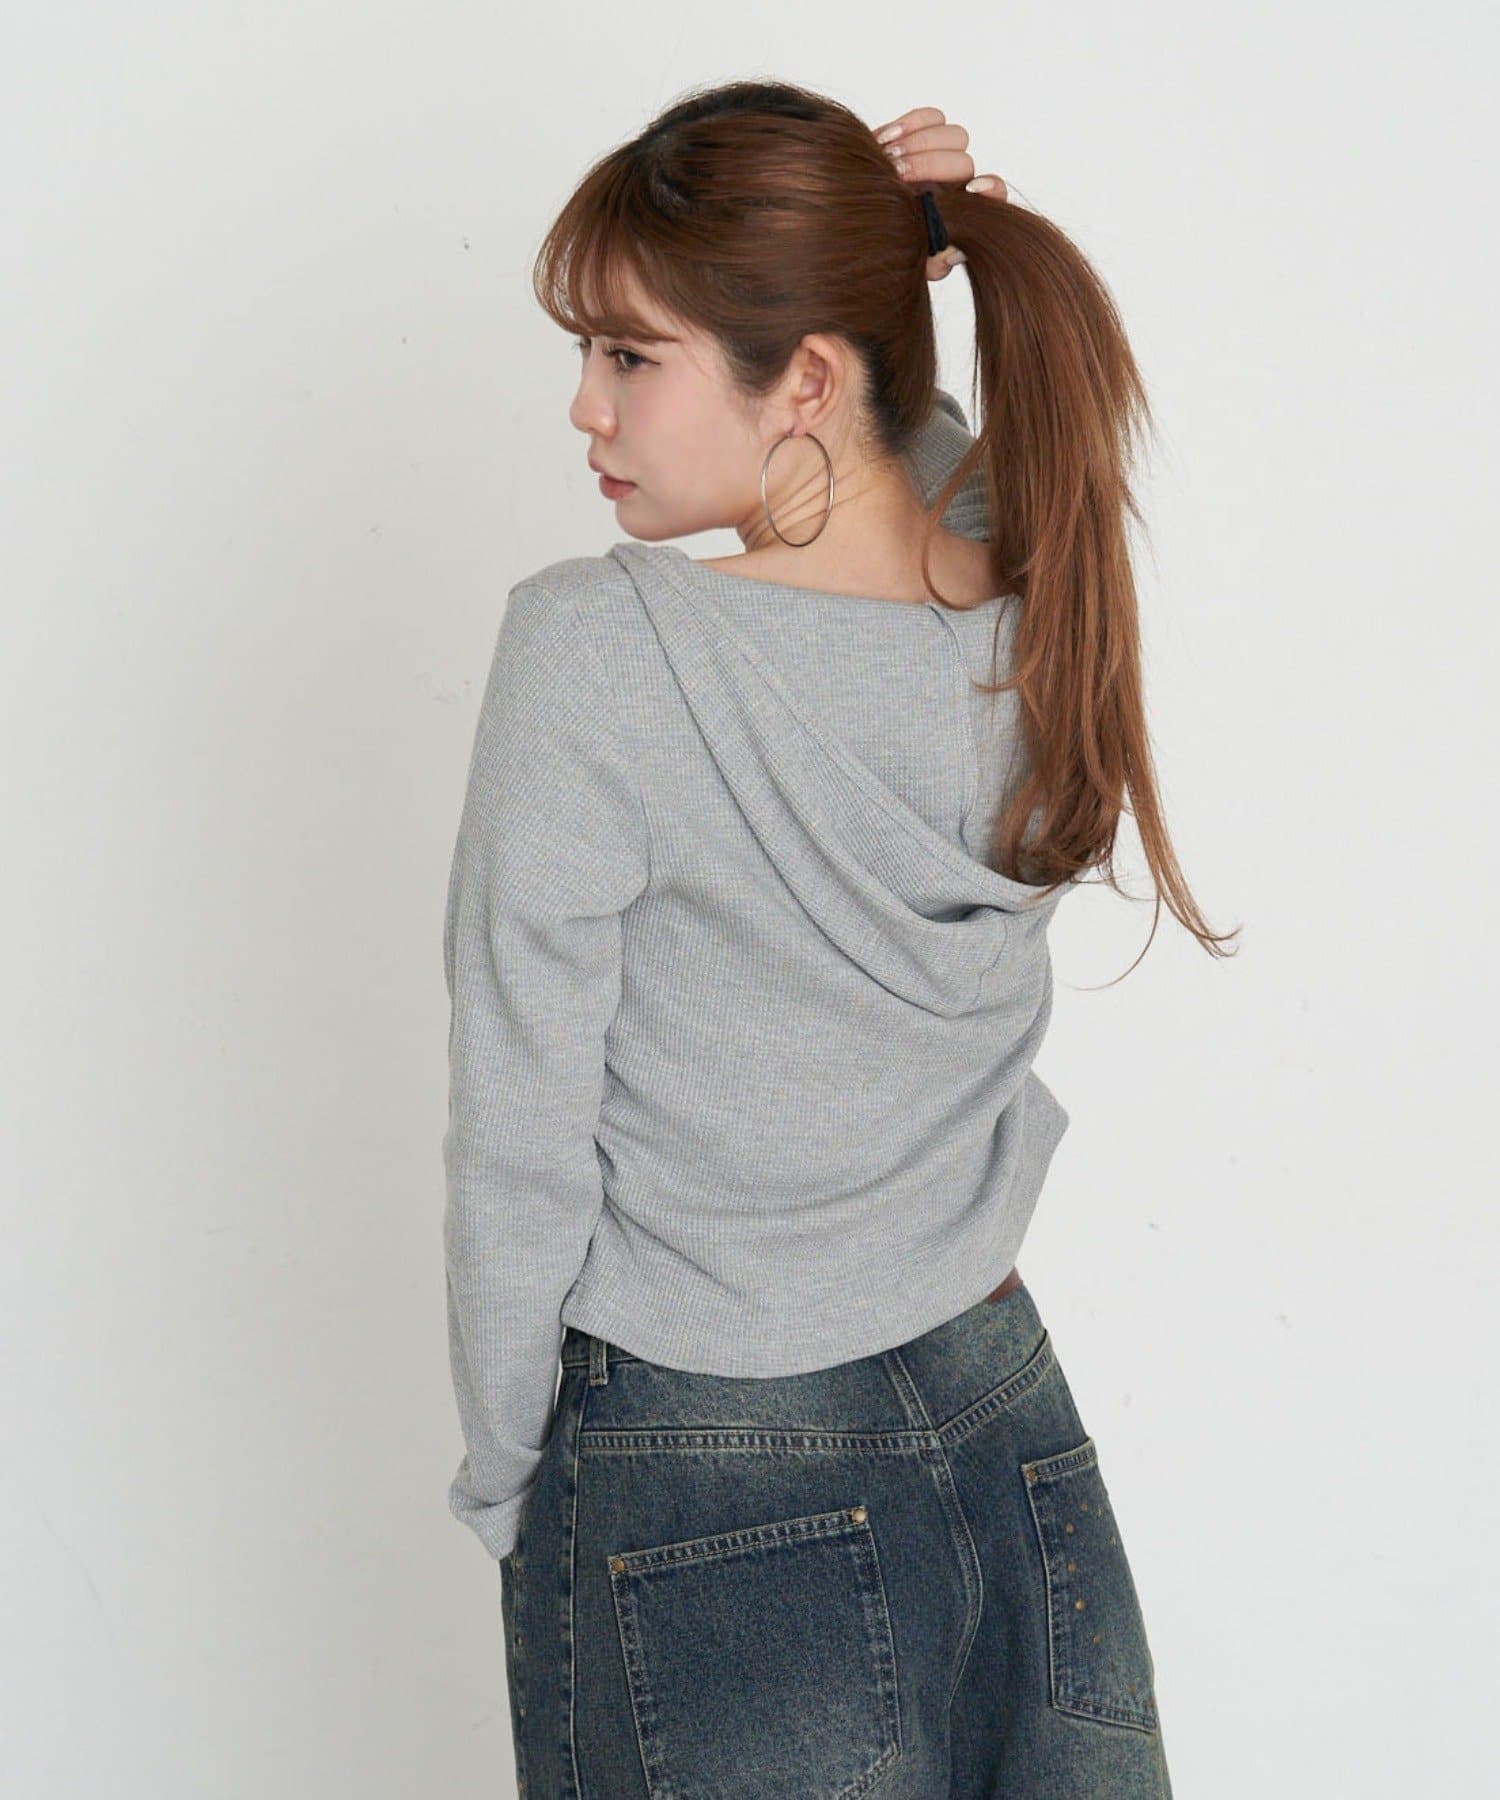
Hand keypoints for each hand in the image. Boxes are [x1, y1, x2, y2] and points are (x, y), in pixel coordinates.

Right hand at [868, 106, 1008, 280]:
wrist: (853, 223)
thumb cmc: (883, 244)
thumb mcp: (909, 262)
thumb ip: (934, 264)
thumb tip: (954, 250)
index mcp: (961, 212)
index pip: (992, 195)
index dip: (989, 189)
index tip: (970, 190)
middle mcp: (955, 182)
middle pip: (964, 161)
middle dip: (929, 165)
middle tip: (899, 175)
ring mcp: (940, 156)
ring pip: (953, 136)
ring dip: (918, 145)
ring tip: (888, 160)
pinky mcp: (921, 135)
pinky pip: (931, 118)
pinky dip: (910, 125)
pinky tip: (885, 141)